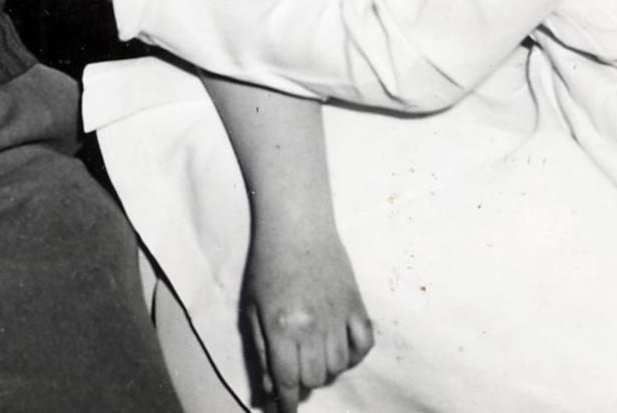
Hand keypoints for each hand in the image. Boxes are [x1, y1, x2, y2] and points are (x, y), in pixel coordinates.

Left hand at [243, 223, 373, 412]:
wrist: (297, 223)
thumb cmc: (267, 262)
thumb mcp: (252, 306)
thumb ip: (261, 348)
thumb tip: (267, 387)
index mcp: (283, 327)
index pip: (287, 380)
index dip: (285, 404)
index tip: (283, 412)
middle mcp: (313, 326)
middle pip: (314, 378)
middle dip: (302, 385)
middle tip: (293, 376)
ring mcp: (339, 315)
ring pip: (338, 366)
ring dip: (324, 371)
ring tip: (311, 358)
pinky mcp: (356, 304)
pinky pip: (363, 345)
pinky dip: (353, 356)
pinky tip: (340, 351)